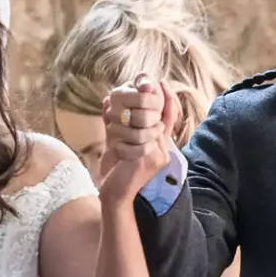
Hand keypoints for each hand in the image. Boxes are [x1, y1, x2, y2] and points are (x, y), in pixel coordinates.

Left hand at [99, 74, 178, 201]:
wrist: (114, 194)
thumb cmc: (115, 168)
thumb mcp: (117, 139)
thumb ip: (117, 120)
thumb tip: (106, 98)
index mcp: (159, 142)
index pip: (169, 114)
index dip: (166, 97)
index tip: (157, 82)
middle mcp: (163, 148)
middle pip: (156, 115)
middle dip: (135, 109)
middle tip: (117, 109)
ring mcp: (158, 155)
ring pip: (143, 126)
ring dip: (122, 127)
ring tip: (111, 132)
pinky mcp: (148, 161)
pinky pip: (135, 141)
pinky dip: (120, 141)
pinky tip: (113, 147)